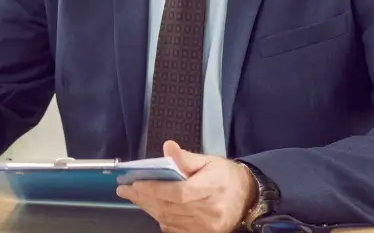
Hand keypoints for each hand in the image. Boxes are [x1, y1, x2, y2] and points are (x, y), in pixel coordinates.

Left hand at [116, 140, 256, 232]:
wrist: (247, 197)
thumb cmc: (226, 177)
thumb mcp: (209, 161)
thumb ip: (186, 158)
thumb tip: (169, 148)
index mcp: (212, 188)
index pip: (179, 192)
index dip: (154, 189)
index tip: (136, 183)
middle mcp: (210, 210)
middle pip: (169, 207)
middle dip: (143, 197)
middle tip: (125, 189)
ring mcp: (207, 226)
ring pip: (169, 218)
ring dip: (148, 207)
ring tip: (135, 196)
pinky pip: (175, 228)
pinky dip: (161, 217)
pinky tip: (152, 207)